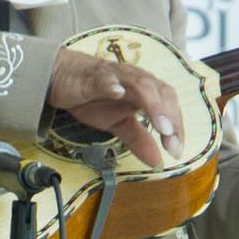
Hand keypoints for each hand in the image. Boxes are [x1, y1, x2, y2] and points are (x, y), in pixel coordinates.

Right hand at [46, 47, 182, 167]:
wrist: (63, 76)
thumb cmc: (95, 98)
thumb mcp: (118, 123)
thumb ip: (138, 139)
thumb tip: (158, 162)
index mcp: (145, 90)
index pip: (169, 104)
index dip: (176, 125)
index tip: (176, 150)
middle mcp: (136, 79)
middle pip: (160, 92)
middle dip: (169, 115)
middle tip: (171, 139)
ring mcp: (115, 76)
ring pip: (140, 85)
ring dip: (153, 103)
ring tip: (160, 125)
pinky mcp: (92, 77)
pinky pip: (104, 79)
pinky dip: (112, 85)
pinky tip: (117, 93)